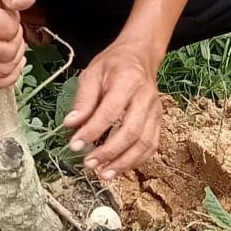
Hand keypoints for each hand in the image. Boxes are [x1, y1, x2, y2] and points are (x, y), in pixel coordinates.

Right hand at [0, 0, 35, 89]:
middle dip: (17, 40)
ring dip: (14, 57)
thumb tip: (26, 0)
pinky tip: (11, 62)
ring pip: (0, 70)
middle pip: (4, 52)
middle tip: (11, 28)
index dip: (14, 20)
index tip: (7, 12)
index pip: (4, 28)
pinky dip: (6, 76)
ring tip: (10, 42)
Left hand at [64, 38, 162, 177]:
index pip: (110, 111)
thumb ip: (83, 100)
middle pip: (131, 131)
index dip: (92, 131)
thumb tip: (71, 125)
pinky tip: (119, 168)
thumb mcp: (92, 73)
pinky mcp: (159, 120)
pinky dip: (136, 160)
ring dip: (124, 162)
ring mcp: (155, 110)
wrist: (141, 56)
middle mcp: (145, 97)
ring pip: (144, 143)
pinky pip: (152, 145)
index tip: (74, 145)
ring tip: (103, 174)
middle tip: (88, 164)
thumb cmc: (113, 65)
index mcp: (127, 81)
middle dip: (109, 152)